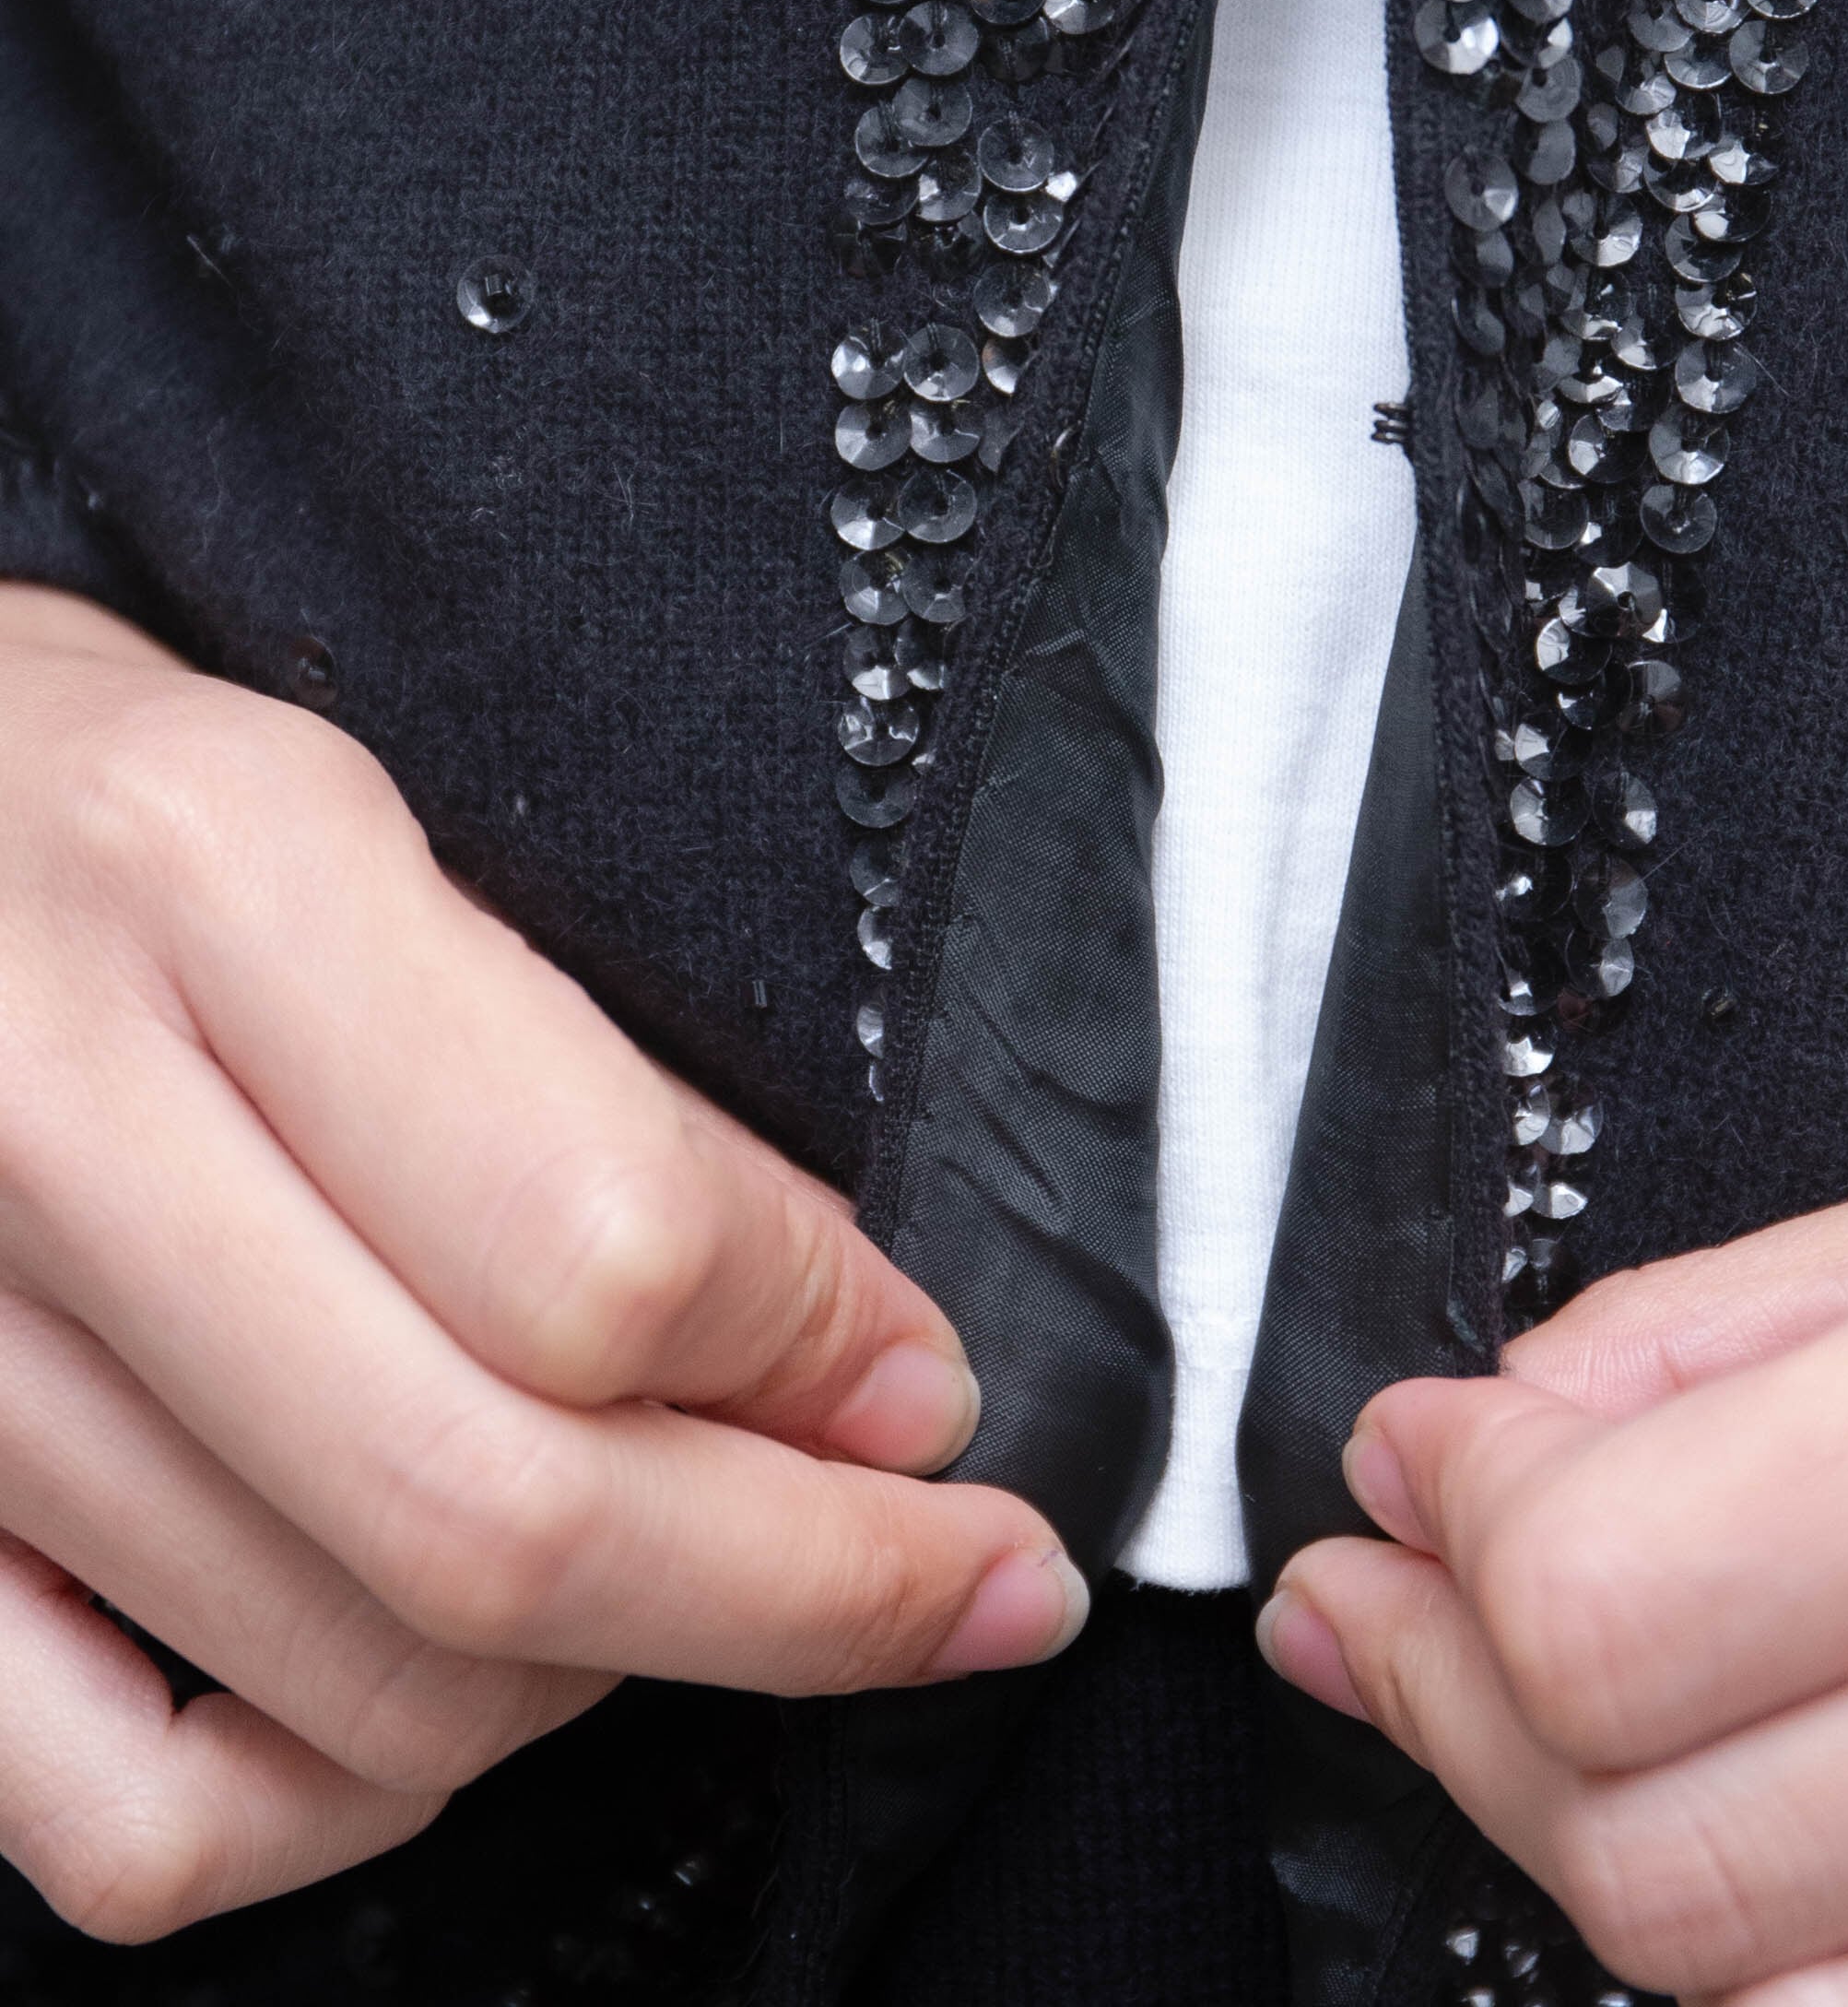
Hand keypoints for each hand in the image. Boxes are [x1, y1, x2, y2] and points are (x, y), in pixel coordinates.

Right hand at [0, 585, 1081, 1942]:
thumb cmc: (125, 804)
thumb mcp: (376, 810)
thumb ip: (593, 1073)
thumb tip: (855, 1356)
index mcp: (218, 873)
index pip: (601, 1241)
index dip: (824, 1350)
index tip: (924, 1375)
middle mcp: (46, 1120)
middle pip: (496, 1514)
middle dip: (815, 1588)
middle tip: (967, 1574)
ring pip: (352, 1691)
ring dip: (609, 1674)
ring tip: (702, 1569)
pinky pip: (130, 1831)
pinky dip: (337, 1810)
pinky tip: (444, 1689)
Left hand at [1264, 957, 1847, 2004]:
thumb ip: (1804, 1300)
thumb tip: (1509, 1420)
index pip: (1654, 1591)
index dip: (1457, 1552)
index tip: (1407, 1473)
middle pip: (1710, 1856)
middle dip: (1479, 1731)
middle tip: (1403, 1611)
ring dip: (1623, 1864)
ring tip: (1543, 1715)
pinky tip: (1781, 1802)